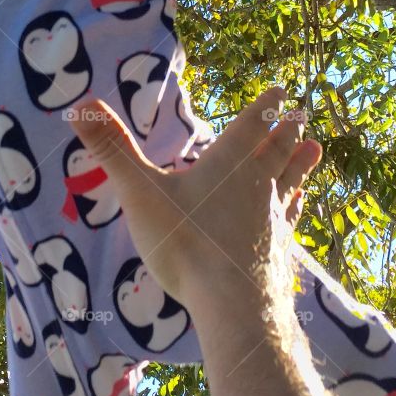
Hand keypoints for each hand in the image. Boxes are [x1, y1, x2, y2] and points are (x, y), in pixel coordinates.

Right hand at [72, 88, 321, 316]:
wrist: (233, 304)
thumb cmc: (186, 243)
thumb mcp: (140, 193)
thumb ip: (113, 151)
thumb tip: (79, 105)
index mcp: (228, 164)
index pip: (251, 126)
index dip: (265, 107)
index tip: (281, 91)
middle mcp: (258, 185)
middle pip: (276, 151)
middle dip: (286, 133)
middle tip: (301, 117)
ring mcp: (273, 220)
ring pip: (291, 182)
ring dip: (301, 164)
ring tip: (316, 149)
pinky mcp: (278, 251)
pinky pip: (290, 221)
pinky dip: (296, 207)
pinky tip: (299, 207)